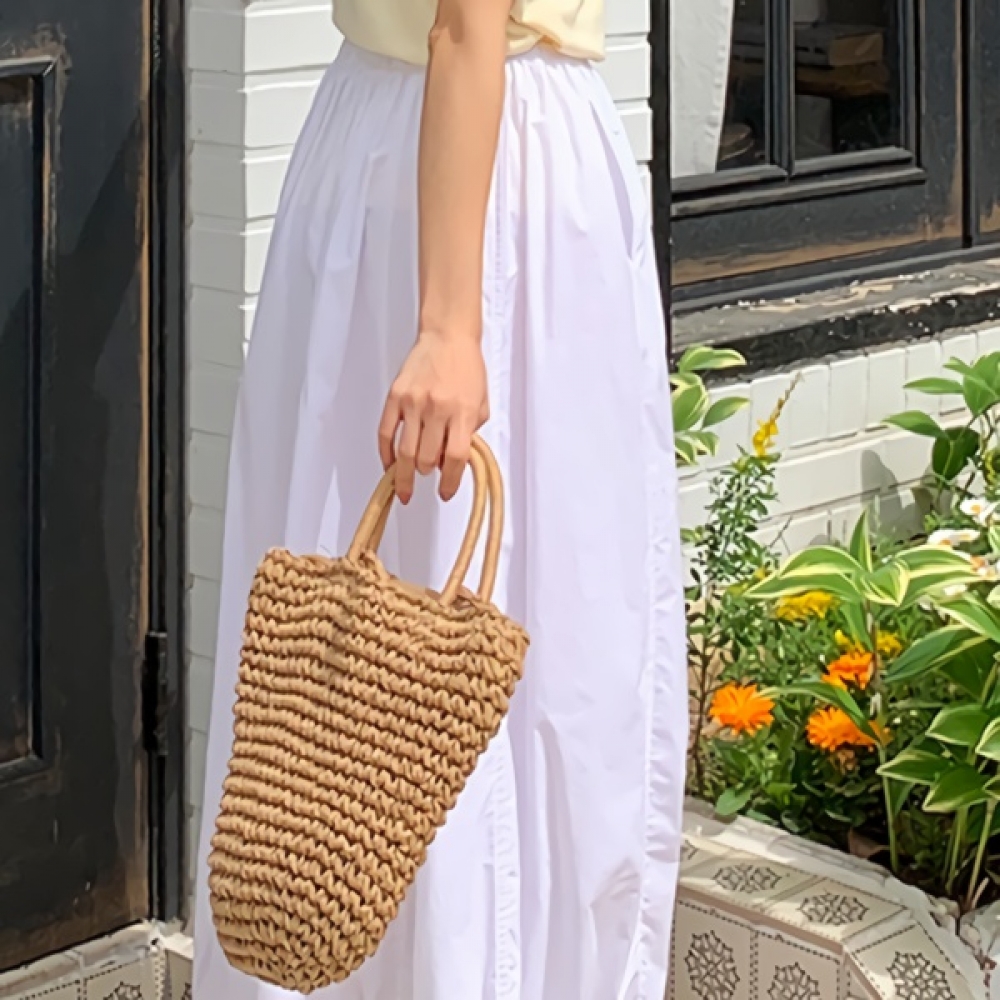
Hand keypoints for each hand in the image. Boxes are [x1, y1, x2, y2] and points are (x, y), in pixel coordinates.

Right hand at [378, 329, 488, 502]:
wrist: (448, 336)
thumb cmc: (466, 369)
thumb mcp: (480, 404)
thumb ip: (469, 434)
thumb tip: (450, 462)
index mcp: (463, 412)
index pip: (455, 458)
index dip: (450, 481)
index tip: (445, 492)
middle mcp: (437, 408)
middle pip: (426, 458)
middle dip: (426, 473)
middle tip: (427, 475)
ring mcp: (413, 402)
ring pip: (405, 451)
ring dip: (405, 473)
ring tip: (405, 484)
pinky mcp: (395, 396)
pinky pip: (385, 433)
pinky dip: (386, 454)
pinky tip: (390, 465)